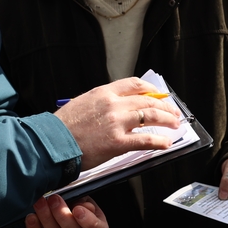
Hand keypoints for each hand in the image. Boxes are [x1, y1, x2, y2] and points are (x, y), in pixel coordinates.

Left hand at [26, 195, 108, 227]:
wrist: (62, 211)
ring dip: (47, 220)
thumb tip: (83, 207)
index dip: (88, 221)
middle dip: (62, 216)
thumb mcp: (83, 198)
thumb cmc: (75, 204)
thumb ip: (83, 200)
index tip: (77, 209)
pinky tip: (32, 217)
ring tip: (40, 203)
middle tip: (54, 199)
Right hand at [55, 77, 180, 169]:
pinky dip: (160, 141)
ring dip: (167, 120)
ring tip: (174, 125)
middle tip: (173, 112)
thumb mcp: (82, 104)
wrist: (53, 143)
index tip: (158, 95)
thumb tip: (119, 108)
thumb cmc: (63, 127)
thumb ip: (102, 103)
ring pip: (151, 116)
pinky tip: (166, 143)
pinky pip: (146, 140)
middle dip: (165, 106)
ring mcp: (117, 123)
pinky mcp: (118, 142)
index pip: (134, 84)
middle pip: (147, 100)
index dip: (151, 90)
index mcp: (103, 92)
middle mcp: (113, 104)